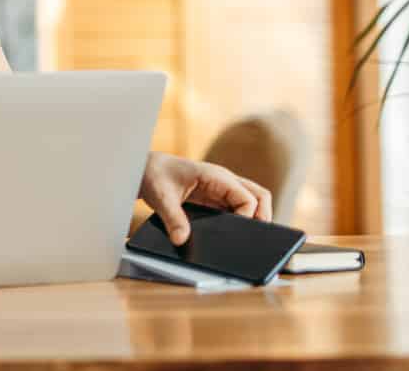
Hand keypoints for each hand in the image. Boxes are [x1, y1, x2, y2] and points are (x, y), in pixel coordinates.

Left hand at [137, 152, 272, 244]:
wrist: (145, 168)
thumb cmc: (154, 174)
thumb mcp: (161, 197)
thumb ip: (173, 218)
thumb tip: (182, 240)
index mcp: (216, 176)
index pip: (249, 197)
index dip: (248, 217)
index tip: (237, 232)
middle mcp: (224, 181)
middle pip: (260, 197)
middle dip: (262, 217)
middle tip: (254, 238)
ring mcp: (222, 190)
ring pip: (252, 203)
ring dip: (252, 219)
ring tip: (244, 239)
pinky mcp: (216, 199)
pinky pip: (237, 209)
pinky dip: (240, 222)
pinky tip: (230, 235)